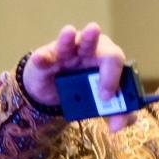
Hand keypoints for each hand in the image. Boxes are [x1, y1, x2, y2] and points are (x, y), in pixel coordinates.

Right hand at [21, 23, 135, 131]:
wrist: (54, 95)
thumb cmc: (85, 92)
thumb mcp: (103, 105)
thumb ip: (117, 114)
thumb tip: (118, 125)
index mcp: (107, 59)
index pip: (115, 59)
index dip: (113, 76)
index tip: (107, 96)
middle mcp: (89, 50)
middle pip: (97, 43)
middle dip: (96, 46)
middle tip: (97, 71)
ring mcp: (67, 51)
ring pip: (70, 41)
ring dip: (69, 38)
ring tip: (69, 33)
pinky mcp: (47, 57)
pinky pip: (45, 56)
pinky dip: (43, 58)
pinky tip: (40, 60)